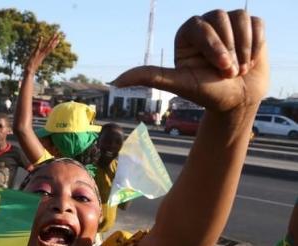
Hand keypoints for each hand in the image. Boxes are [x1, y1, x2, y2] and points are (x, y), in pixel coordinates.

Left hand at [24, 33, 59, 73]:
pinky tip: (41, 37)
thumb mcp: (34, 64)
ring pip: (46, 46)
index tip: (58, 40)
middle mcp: (42, 54)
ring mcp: (39, 54)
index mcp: (42, 56)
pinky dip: (40, 42)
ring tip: (54, 34)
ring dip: (50, 40)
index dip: (54, 44)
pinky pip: (38, 47)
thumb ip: (35, 63)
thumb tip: (35, 66)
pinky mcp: (35, 54)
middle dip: (54, 40)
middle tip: (58, 35)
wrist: (29, 72)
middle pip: (50, 46)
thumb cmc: (30, 69)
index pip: (49, 49)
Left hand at [112, 10, 267, 112]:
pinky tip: (251, 59)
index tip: (221, 70)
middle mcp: (206, 24)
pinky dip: (257, 43)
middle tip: (229, 72)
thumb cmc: (206, 93)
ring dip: (244, 48)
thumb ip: (149, 77)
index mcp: (187, 34)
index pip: (200, 26)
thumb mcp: (177, 83)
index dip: (214, 48)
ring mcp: (229, 24)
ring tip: (239, 67)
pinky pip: (257, 23)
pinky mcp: (250, 26)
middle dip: (229, 50)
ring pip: (240, 17)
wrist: (237, 101)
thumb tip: (115, 82)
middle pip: (220, 18)